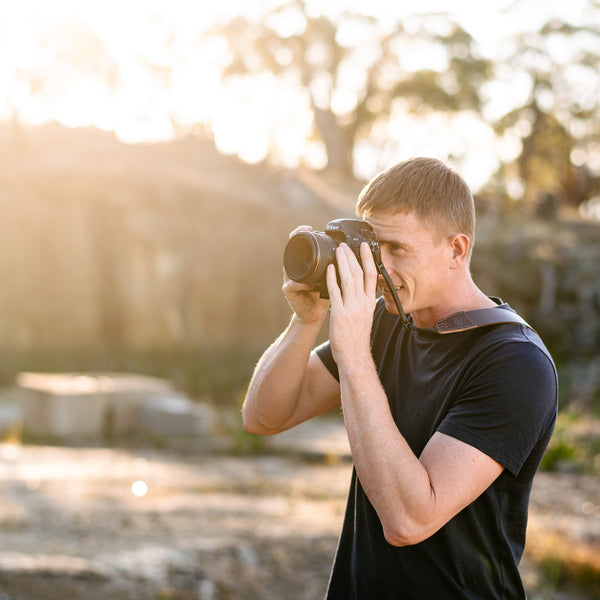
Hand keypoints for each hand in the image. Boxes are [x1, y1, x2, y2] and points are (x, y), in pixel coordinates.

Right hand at [282, 226, 329, 324]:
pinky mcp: (289, 291)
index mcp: (305, 264)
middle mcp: (295, 269)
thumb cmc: (323, 295)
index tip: (311, 227)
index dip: (302, 233)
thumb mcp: (331, 277)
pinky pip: (293, 285)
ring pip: (290, 265)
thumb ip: (337, 266)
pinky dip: (302, 284)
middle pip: (291, 249)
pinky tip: (311, 284)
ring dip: (299, 259)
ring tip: (310, 257)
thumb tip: (351, 253)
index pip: (300, 245)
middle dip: (296, 238)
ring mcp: (289, 279)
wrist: (314, 315)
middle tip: (306, 231)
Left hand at [326, 242, 377, 365]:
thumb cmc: (357, 337)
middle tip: (345, 245)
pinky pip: (335, 292)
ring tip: (338, 250)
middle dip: (352, 256)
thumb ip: (362, 301)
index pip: (372, 275)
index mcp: (370, 302)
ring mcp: (352, 307)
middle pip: (359, 273)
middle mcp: (363, 302)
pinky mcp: (340, 313)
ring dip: (343, 262)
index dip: (368, 258)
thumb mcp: (365, 316)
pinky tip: (329, 268)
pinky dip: (332, 278)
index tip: (365, 246)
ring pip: (348, 279)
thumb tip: (361, 288)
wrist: (354, 355)